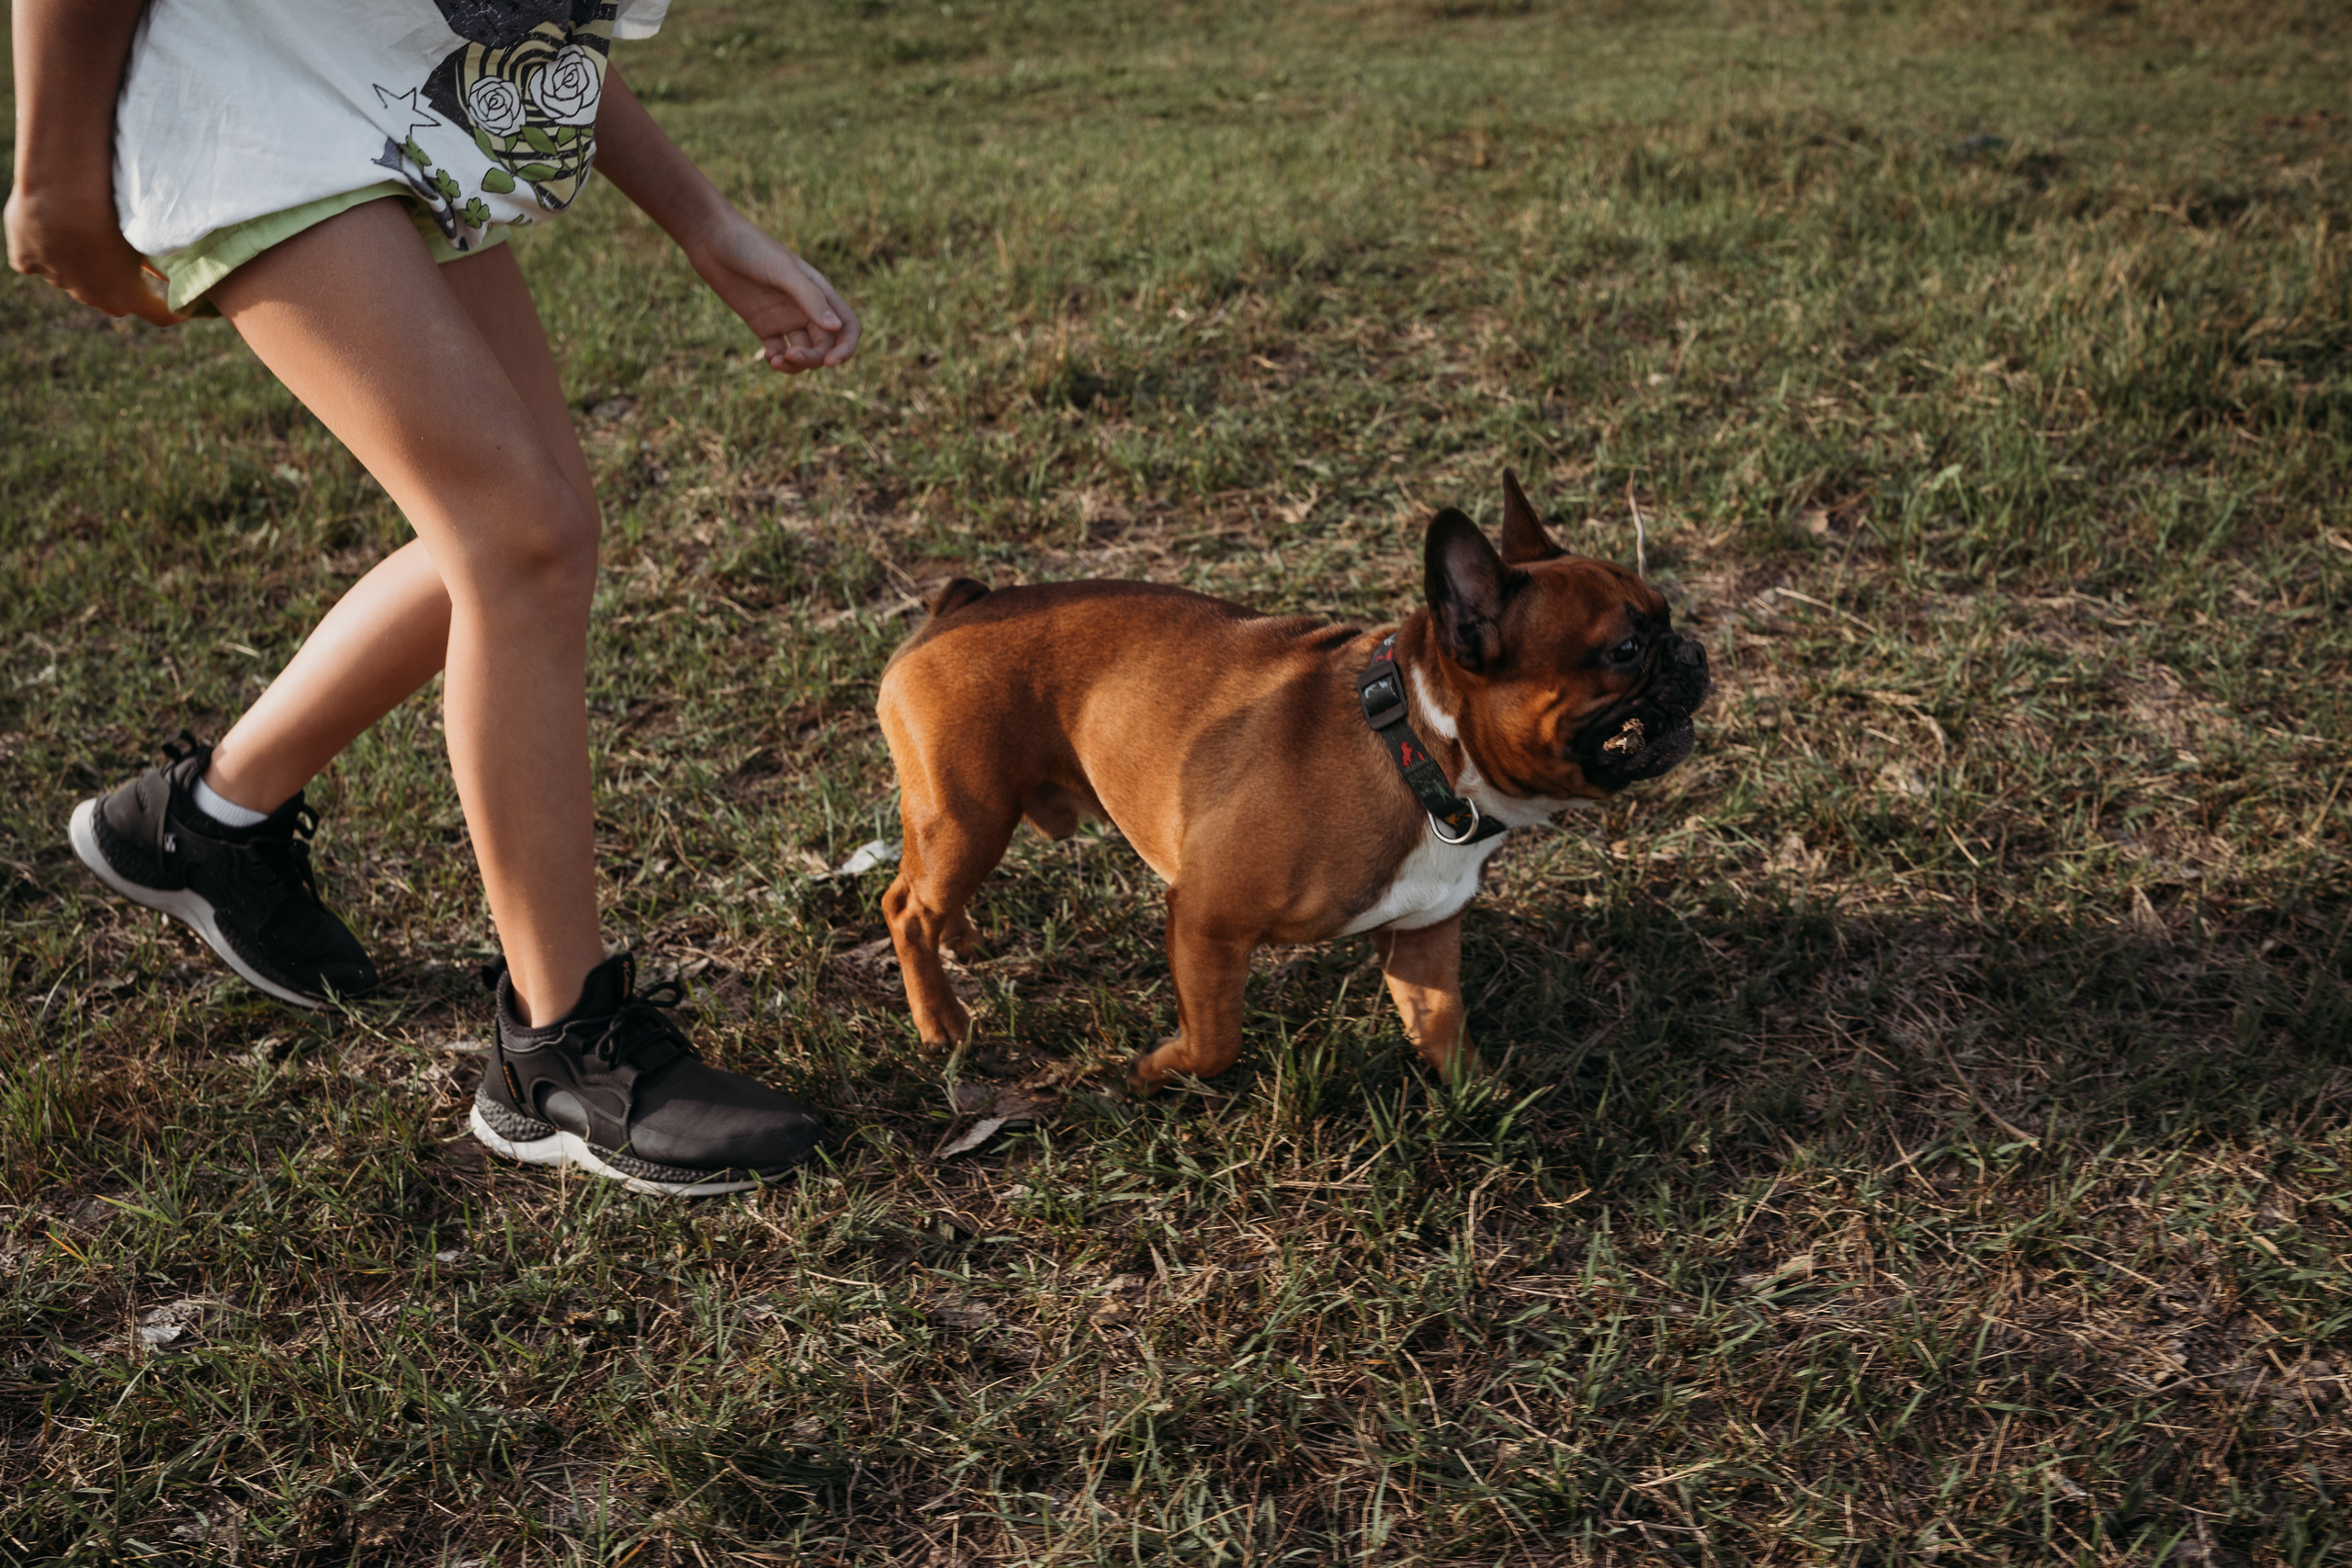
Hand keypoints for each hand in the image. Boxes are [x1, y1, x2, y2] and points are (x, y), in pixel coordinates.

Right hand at [5, 186, 186, 326]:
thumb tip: (170, 270)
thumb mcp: (147, 236)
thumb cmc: (114, 211)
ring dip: (81, 267)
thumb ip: (157, 258)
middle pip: (110, 302)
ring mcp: (55, 278)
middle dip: (120, 292)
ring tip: (85, 238)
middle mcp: (89, 293)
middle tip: (128, 274)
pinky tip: (49, 227)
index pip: (158, 314)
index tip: (185, 311)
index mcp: (125, 292)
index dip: (174, 314)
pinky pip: (36, 260)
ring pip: (71, 279)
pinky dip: (44, 250)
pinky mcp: (26, 260)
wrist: (62, 190)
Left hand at [686, 214, 859, 373]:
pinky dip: (778, 361)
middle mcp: (806, 308)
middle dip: (815, 358)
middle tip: (794, 356)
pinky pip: (780, 352)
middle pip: (825, 346)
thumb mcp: (782, 271)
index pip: (847, 327)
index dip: (846, 348)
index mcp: (820, 292)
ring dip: (796, 364)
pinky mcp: (764, 326)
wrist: (712, 240)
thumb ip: (809, 298)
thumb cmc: (750, 247)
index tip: (831, 363)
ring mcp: (785, 319)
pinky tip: (769, 358)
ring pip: (804, 353)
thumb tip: (836, 328)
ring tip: (777, 360)